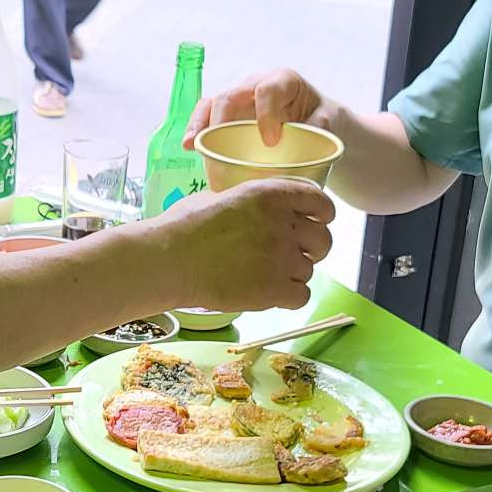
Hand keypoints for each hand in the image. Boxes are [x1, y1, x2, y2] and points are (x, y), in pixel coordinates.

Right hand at [154, 179, 333, 312]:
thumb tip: (254, 209)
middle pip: (323, 240)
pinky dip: (290, 297)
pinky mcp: (274, 290)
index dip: (323, 214)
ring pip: (310, 270)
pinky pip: (302, 296)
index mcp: (271, 194)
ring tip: (268, 276)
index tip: (319, 221)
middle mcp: (282, 224)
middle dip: (313, 248)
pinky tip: (271, 294)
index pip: (320, 202)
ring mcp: (281, 258)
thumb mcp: (218, 196)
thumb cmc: (183, 228)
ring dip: (294, 274)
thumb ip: (247, 202)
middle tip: (294, 255)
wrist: (168, 261)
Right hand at [185, 68, 335, 150]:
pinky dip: (196, 131)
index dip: (266, 114)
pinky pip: (206, 119)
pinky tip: (189, 148)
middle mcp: (255, 85)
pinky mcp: (227, 117)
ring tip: (191, 145)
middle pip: (231, 95)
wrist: (314, 122)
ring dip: (199, 124)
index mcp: (283, 81)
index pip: (268, 90)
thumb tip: (309, 143)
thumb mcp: (327, 119)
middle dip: (222, 118)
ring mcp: (238, 101)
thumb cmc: (319, 118)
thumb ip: (320, 127)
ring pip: (212, 105)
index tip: (271, 142)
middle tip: (220, 145)